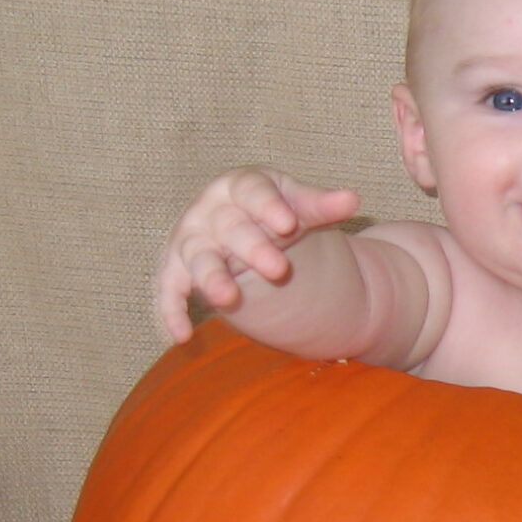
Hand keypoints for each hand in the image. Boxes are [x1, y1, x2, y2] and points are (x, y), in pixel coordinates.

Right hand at [155, 168, 361, 341]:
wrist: (239, 223)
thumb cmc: (271, 211)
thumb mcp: (297, 205)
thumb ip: (321, 205)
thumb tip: (352, 200)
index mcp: (240, 185)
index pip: (253, 191)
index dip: (269, 207)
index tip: (289, 224)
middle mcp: (209, 210)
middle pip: (230, 228)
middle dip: (252, 248)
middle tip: (278, 270)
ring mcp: (190, 240)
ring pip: (199, 258)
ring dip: (211, 278)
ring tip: (227, 299)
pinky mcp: (177, 270)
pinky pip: (169, 290)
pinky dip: (171, 311)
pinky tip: (182, 336)